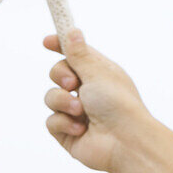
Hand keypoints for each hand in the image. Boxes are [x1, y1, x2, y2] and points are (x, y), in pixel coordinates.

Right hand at [43, 28, 154, 172]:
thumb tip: (73, 31)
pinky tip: (81, 128)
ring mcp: (76, 112)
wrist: (125, 141)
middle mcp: (87, 91)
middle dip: (61, 75)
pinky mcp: (67, 132)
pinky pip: (51, 121)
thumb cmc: (118, 104)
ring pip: (51, 97)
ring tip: (81, 111)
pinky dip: (64, 123)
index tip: (47, 41)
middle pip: (57, 73)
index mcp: (98, 73)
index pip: (75, 54)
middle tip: (73, 83)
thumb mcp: (97, 73)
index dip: (60, 46)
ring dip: (64, 102)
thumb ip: (79, 54)